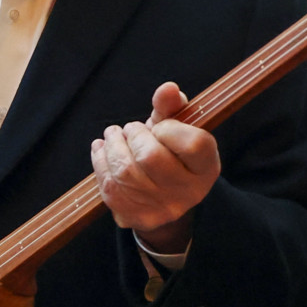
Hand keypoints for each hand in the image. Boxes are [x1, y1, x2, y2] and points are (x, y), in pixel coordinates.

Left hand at [92, 81, 219, 254]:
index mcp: (206, 167)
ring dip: (112, 147)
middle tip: (128, 129)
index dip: (170, 129)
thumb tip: (168, 88)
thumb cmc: (170, 153)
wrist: (163, 197)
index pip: (194, 144)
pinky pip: (110, 188)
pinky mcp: (137, 218)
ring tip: (112, 136)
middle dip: (133, 136)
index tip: (159, 126)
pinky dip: (100, 163)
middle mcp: (189, 192)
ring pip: (125, 172)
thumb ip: (172, 106)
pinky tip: (101, 151)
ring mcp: (162, 209)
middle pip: (151, 157)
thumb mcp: (177, 128)